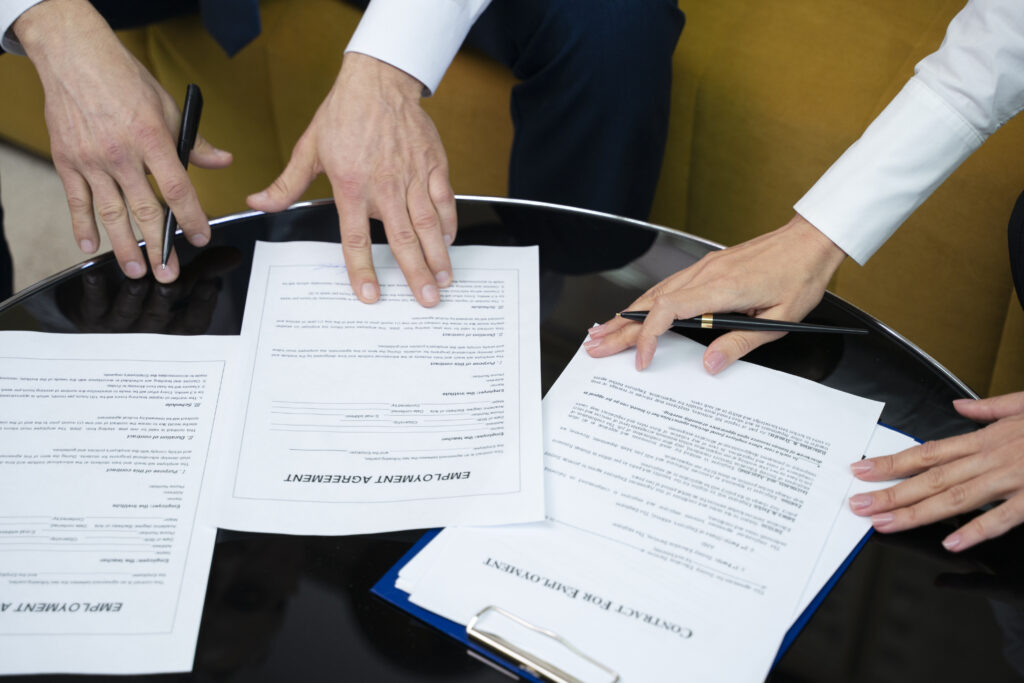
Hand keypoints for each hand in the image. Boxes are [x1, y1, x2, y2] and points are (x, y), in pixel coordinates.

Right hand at [15, 0, 231, 283]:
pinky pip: (76, 201)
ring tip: (136, 271)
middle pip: (144, 210)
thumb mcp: (169, 106)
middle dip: (158, 247)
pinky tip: (91, 247)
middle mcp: (121, 153)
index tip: (200, 237)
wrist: (75, 56)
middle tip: (167, 273)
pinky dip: (82, 226)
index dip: (191, 217)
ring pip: (111, 213)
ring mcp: (91, 159)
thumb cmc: (124, 79)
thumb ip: (194, 142)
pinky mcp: (67, 161)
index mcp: (152, 139)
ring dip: (124, 247)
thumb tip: (222, 162)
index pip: (177, 188)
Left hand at [57, 246, 242, 333]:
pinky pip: (93, 305)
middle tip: (170, 282)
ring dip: (132, 297)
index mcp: (171, 326)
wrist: (99, 315)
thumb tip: (235, 255)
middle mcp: (147, 331)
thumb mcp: (179, 283)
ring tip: (136, 280)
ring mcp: (118, 326)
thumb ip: (205, 269)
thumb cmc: (149, 297)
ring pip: (127, 312)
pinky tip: (94, 274)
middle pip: (160, 317)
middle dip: (165, 299)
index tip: (210, 286)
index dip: (201, 307)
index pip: (192, 323)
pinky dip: (95, 289)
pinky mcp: (91, 316)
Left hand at [247, 52, 456, 307]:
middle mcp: (385, 186)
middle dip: (416, 273)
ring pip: (428, 224)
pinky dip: (448, 223)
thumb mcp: (309, 149)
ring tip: (445, 281)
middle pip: (402, 239)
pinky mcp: (432, 165)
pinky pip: (444, 200)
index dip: (362, 269)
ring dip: (438, 256)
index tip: (370, 295)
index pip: (356, 238)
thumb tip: (259, 204)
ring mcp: (412, 176)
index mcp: (352, 187)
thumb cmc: (343, 114)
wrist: (377, 80)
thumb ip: (287, 184)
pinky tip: (449, 242)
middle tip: (427, 300)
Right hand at [584, 214, 846, 371]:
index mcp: (723, 288)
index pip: (669, 310)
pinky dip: (645, 302)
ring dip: (626, 314)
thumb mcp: (780, 320)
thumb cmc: (800, 277)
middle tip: (595, 345)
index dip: (649, 335)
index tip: (643, 359)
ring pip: (655, 293)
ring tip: (603, 331)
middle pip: (652, 302)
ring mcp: (704, 267)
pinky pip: (668, 286)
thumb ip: (740, 343)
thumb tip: (709, 364)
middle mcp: (706, 273)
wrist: (810, 241)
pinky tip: (633, 311)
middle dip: (620, 327)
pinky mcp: (707, 266)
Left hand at [848, 391, 1023, 552]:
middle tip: (856, 504)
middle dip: (890, 493)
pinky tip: (950, 543)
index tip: (860, 470)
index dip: (890, 462)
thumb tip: (959, 406)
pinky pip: (1003, 516)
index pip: (926, 453)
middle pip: (930, 478)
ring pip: (955, 498)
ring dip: (916, 512)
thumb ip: (989, 408)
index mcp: (985, 439)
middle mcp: (991, 457)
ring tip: (884, 523)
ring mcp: (1013, 477)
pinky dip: (976, 530)